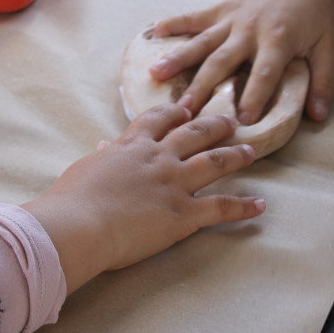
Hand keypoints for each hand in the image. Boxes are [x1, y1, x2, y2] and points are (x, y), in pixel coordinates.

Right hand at [22, 104, 264, 293]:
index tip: (186, 108)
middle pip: (194, 133)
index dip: (175, 111)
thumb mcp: (85, 169)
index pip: (158, 118)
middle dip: (215, 126)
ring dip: (235, 156)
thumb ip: (103, 156)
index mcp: (132, 146)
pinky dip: (244, 207)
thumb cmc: (73, 199)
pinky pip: (221, 207)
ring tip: (251, 151)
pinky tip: (260, 206)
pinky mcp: (184, 214)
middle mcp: (159, 158)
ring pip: (215, 162)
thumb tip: (105, 147)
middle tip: (231, 121)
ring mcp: (175, 184)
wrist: (79, 224)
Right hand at [149, 0, 333, 123]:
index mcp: (278, 40)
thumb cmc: (318, 14)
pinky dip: (174, 23)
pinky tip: (153, 31)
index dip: (254, 96)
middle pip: (222, 61)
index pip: (264, 73)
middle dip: (203, 87)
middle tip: (185, 112)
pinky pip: (195, 17)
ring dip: (178, 58)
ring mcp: (233, 18)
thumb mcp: (329, 48)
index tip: (241, 121)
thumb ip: (323, 82)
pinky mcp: (222, 8)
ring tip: (155, 74)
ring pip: (202, 41)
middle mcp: (250, 29)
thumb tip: (318, 117)